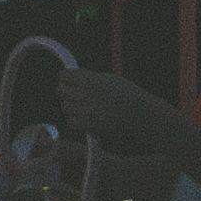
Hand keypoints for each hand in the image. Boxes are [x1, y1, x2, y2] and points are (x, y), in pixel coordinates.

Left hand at [57, 65, 182, 155]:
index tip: (71, 82)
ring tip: (84, 108)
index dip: (66, 78)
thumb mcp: (107, 79)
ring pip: (65, 107)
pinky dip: (76, 121)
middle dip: (66, 92)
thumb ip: (87, 78)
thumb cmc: (126, 95)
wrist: (140, 114)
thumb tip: (68, 77)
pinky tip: (86, 119)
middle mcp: (85, 93)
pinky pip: (71, 122)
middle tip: (76, 96)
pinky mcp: (89, 125)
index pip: (64, 75)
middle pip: (60, 90)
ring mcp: (86, 110)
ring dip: (71, 108)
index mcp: (89, 79)